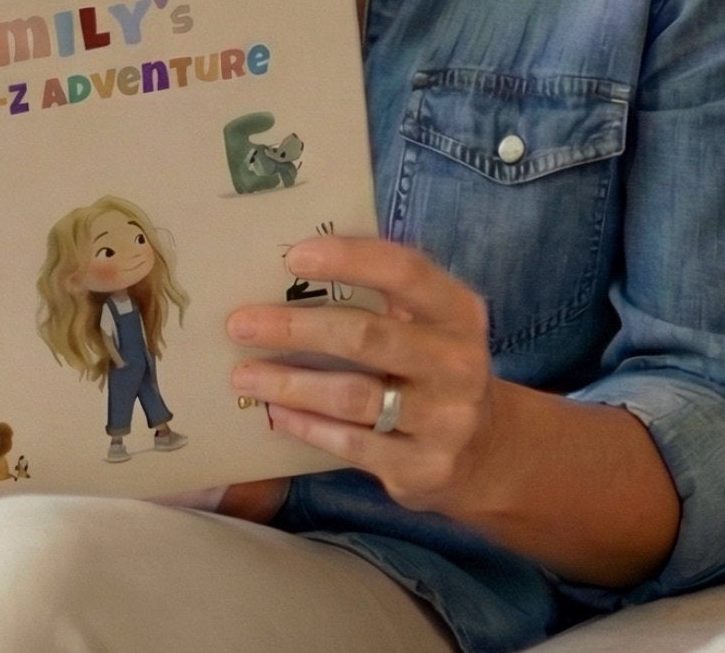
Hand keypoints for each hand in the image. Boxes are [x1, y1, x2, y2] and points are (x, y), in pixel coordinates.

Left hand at [227, 236, 500, 518]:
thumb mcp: (427, 325)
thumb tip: (291, 269)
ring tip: (243, 375)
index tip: (293, 256)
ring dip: (289, 384)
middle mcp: (458, 363)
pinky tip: (276, 414)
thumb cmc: (430, 367)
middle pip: (367, 337)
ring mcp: (445, 420)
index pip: (405, 272)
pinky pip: (351, 443)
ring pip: (352, 396)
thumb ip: (383, 296)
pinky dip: (306, 426)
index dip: (349, 259)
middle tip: (240, 324)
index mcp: (458, 312)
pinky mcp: (423, 467)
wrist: (483, 452)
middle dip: (296, 329)